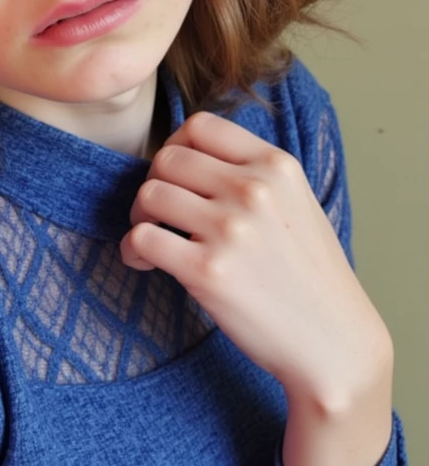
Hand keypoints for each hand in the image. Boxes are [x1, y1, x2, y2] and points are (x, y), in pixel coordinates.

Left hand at [120, 111, 390, 405]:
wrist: (333, 340)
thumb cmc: (309, 276)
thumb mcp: (297, 203)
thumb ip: (254, 175)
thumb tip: (190, 157)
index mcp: (277, 165)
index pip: (201, 125)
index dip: (175, 146)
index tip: (175, 175)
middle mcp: (254, 189)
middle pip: (167, 158)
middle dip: (153, 184)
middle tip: (157, 214)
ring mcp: (231, 229)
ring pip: (149, 194)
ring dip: (138, 217)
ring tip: (151, 239)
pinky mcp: (208, 271)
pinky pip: (141, 238)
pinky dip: (132, 249)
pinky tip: (144, 262)